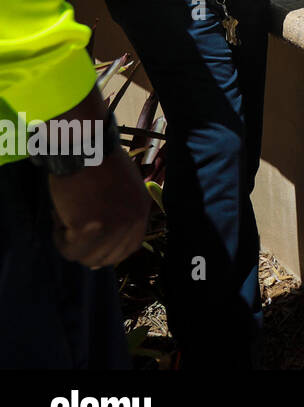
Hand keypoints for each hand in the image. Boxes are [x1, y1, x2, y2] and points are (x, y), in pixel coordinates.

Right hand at [46, 92, 150, 268]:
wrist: (83, 145)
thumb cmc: (97, 162)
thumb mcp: (120, 191)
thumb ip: (115, 219)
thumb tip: (98, 261)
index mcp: (141, 211)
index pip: (130, 248)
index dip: (108, 252)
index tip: (91, 247)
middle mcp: (132, 221)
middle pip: (106, 258)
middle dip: (85, 249)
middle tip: (71, 228)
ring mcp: (112, 226)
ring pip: (85, 257)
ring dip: (70, 242)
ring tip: (66, 216)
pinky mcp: (89, 227)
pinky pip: (68, 249)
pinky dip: (58, 236)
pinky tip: (59, 215)